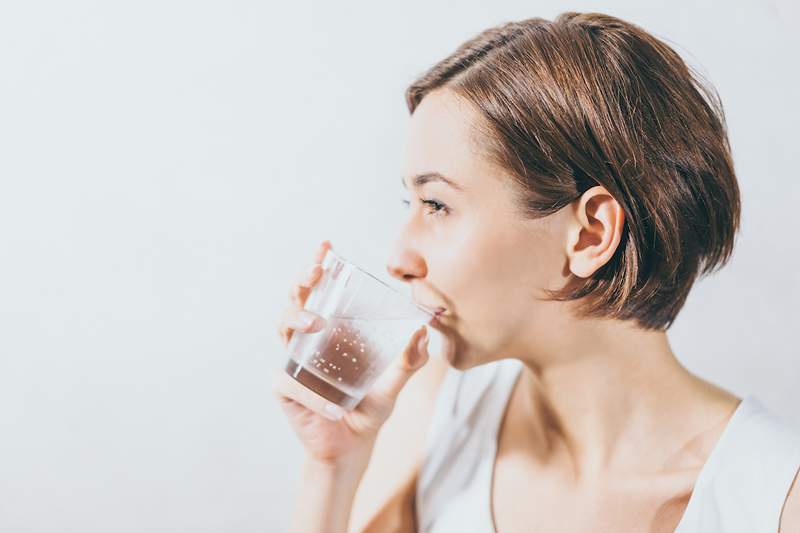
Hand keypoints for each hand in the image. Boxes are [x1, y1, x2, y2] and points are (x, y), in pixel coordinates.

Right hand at [272, 240, 430, 470]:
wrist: (351, 450)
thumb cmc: (367, 412)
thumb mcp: (393, 385)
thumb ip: (408, 362)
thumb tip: (424, 333)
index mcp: (331, 333)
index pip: (321, 293)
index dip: (318, 267)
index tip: (326, 246)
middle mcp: (308, 343)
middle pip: (296, 302)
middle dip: (302, 282)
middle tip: (315, 272)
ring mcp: (293, 364)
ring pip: (284, 330)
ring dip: (297, 319)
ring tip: (316, 322)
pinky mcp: (285, 390)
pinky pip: (292, 384)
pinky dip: (313, 395)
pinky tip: (333, 406)